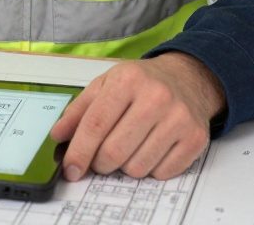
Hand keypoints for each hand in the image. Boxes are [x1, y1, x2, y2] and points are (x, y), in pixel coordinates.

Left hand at [50, 52, 225, 180]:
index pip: (95, 125)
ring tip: (130, 146)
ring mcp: (178, 119)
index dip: (79, 152)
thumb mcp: (106, 84)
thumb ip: (79, 110)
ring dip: (126, 166)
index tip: (70, 169)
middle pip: (114, 151)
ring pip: (137, 167)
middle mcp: (155, 97)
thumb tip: (58, 136)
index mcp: (127, 80)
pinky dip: (150, 168)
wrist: (187, 78)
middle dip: (100, 163)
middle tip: (100, 159)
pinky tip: (151, 148)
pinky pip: (161, 173)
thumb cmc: (142, 83)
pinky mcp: (195, 138)